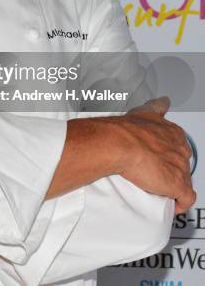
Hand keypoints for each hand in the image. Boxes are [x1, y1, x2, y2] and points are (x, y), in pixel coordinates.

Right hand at [116, 96, 195, 213]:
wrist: (118, 143)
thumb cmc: (126, 129)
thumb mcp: (144, 111)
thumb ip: (155, 107)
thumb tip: (163, 101)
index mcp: (173, 133)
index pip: (178, 145)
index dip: (169, 154)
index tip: (160, 157)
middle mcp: (179, 149)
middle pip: (182, 163)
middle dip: (170, 169)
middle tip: (153, 171)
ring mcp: (180, 167)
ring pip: (183, 180)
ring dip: (171, 185)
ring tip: (154, 186)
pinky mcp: (177, 185)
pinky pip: (185, 198)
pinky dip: (179, 203)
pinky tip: (169, 203)